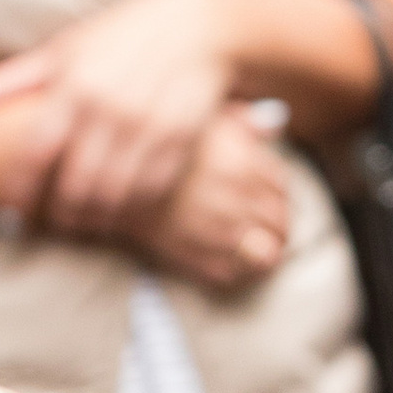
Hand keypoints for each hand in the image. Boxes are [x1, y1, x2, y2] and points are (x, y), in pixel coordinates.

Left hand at [0, 0, 241, 238]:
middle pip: (76, 186)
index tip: (10, 218)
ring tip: (89, 221)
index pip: (36, 154)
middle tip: (58, 223)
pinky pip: (151, 191)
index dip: (20, 193)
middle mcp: (110, 110)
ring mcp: (148, 127)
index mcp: (74, 87)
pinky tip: (124, 209)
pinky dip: (134, 209)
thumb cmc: (120, 37)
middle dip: (64, 215)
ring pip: (115, 196)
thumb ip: (13, 79)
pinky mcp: (181, 140)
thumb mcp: (65, 49)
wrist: (197, 27)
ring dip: (98, 218)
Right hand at [138, 106, 294, 291]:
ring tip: (258, 251)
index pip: (281, 187)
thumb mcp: (199, 119)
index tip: (273, 203)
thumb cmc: (155, 145)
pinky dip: (242, 273)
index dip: (281, 199)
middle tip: (271, 232)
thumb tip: (270, 126)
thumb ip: (239, 121)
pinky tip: (236, 265)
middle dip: (280, 228)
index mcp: (242, 162)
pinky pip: (237, 274)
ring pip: (267, 252)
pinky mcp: (201, 259)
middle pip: (280, 221)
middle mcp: (238, 196)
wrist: (110, 179)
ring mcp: (222, 230)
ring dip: (267, 254)